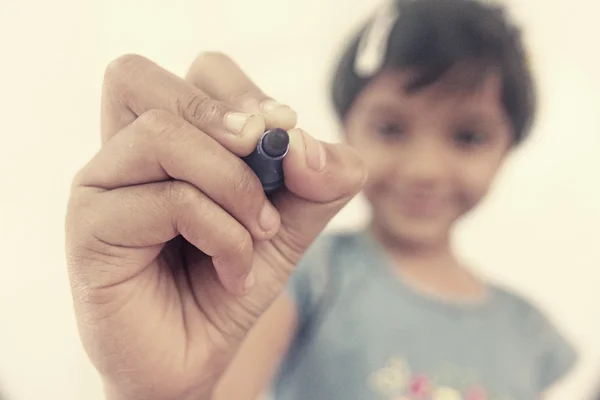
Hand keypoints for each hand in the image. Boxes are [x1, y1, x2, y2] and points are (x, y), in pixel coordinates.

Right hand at [65, 52, 365, 399]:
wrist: (196, 355)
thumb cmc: (231, 280)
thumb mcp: (290, 224)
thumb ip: (316, 180)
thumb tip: (306, 146)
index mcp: (170, 138)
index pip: (202, 74)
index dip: (249, 95)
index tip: (290, 144)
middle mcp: (125, 153)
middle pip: (146, 80)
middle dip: (227, 117)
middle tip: (269, 165)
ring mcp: (102, 186)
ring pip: (163, 134)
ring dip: (234, 185)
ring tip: (259, 235)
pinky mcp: (91, 228)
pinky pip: (170, 200)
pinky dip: (224, 234)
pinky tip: (235, 272)